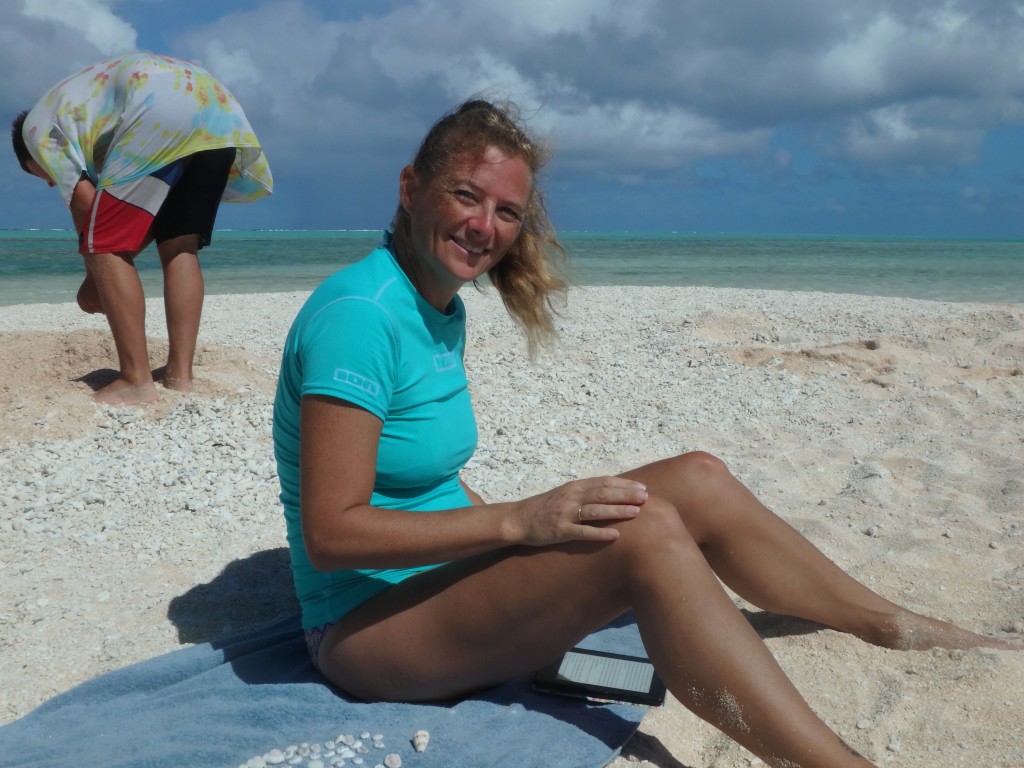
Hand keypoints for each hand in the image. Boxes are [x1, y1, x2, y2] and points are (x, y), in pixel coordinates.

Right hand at [509, 476, 647, 545]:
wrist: (519, 519)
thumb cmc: (546, 507)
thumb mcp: (566, 494)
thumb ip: (586, 493)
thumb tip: (613, 493)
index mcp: (574, 486)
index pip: (604, 482)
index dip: (624, 484)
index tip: (642, 487)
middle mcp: (571, 497)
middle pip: (603, 493)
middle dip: (626, 494)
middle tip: (646, 497)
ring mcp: (565, 514)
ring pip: (595, 511)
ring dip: (617, 511)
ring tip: (636, 512)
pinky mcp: (560, 531)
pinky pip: (582, 532)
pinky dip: (600, 533)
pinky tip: (615, 536)